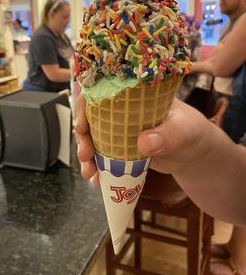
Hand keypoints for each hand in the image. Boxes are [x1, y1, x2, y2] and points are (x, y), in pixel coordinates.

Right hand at [75, 95, 211, 182]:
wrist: (194, 152)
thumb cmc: (192, 131)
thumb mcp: (185, 130)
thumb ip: (168, 135)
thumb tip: (144, 143)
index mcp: (133, 95)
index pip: (102, 93)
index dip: (85, 106)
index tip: (81, 125)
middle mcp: (122, 111)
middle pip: (91, 119)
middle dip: (82, 137)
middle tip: (85, 154)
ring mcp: (119, 132)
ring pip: (94, 140)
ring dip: (87, 156)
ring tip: (89, 173)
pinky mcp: (121, 150)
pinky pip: (104, 158)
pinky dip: (98, 169)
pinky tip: (96, 181)